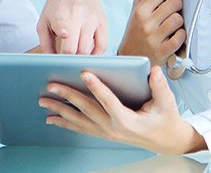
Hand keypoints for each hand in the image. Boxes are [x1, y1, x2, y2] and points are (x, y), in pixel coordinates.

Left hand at [37, 0, 106, 54]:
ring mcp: (92, 18)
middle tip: (62, 62)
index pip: (65, 35)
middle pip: (76, 50)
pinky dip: (94, 55)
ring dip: (79, 58)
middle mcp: (78, 14)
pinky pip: (102, 46)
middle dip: (68, 59)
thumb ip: (45, 42)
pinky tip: (86, 54)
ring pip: (87, 50)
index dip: (63, 49)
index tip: (62, 54)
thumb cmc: (57, 8)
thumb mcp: (44, 21)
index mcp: (60, 13)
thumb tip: (51, 61)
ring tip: (72, 57)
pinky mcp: (103, 21)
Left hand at [39, 66, 205, 154]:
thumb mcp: (167, 102)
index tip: (84, 73)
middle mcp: (113, 128)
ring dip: (59, 111)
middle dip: (67, 96)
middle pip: (86, 110)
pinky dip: (65, 122)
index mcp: (127, 120)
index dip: (96, 87)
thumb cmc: (165, 119)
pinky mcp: (103, 133)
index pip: (109, 101)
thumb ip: (159, 86)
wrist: (165, 140)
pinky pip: (80, 128)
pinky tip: (52, 118)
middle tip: (51, 85)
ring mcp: (106, 132)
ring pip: (79, 120)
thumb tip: (153, 71)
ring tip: (44, 102)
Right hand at [118, 0, 185, 66]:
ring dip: (179, 22)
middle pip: (175, 2)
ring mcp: (154, 37)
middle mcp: (146, 22)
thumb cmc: (135, 30)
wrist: (130, 57)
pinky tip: (172, 37)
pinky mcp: (163, 51)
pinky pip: (181, 37)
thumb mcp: (138, 6)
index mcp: (140, 9)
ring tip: (171, 25)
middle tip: (172, 11)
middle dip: (177, 6)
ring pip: (179, 19)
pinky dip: (180, 36)